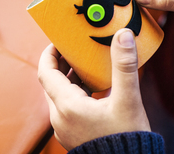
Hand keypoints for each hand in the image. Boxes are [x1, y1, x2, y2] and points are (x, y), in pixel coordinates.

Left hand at [37, 29, 149, 150]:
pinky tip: (94, 87)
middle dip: (62, 62)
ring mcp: (64, 128)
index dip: (50, 52)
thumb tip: (123, 35)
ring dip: (70, 78)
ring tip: (87, 64)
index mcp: (67, 106)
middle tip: (77, 48)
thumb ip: (124, 66)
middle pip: (52, 82)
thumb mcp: (128, 100)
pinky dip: (75, 92)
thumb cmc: (127, 139)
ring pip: (59, 95)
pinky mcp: (71, 134)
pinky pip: (66, 107)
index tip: (60, 40)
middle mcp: (59, 117)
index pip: (45, 71)